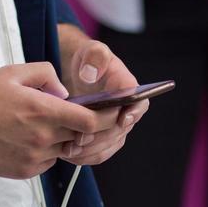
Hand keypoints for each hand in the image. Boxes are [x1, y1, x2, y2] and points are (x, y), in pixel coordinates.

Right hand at [0, 62, 119, 178]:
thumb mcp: (12, 72)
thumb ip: (45, 74)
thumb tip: (64, 92)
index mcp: (42, 110)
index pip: (90, 121)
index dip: (106, 117)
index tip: (113, 111)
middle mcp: (42, 137)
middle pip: (83, 137)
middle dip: (89, 127)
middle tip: (85, 116)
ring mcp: (33, 157)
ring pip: (65, 149)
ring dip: (65, 138)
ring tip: (43, 123)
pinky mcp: (24, 171)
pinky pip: (48, 161)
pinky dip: (47, 150)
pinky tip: (27, 137)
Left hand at [56, 32, 148, 165]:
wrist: (83, 72)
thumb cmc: (91, 60)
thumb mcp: (93, 51)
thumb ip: (95, 56)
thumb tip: (90, 74)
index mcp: (129, 87)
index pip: (139, 103)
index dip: (133, 113)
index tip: (122, 120)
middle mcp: (127, 109)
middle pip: (121, 129)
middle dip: (101, 136)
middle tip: (80, 138)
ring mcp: (117, 125)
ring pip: (110, 144)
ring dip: (91, 150)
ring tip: (69, 150)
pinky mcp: (105, 136)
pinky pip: (100, 151)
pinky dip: (86, 156)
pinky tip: (68, 154)